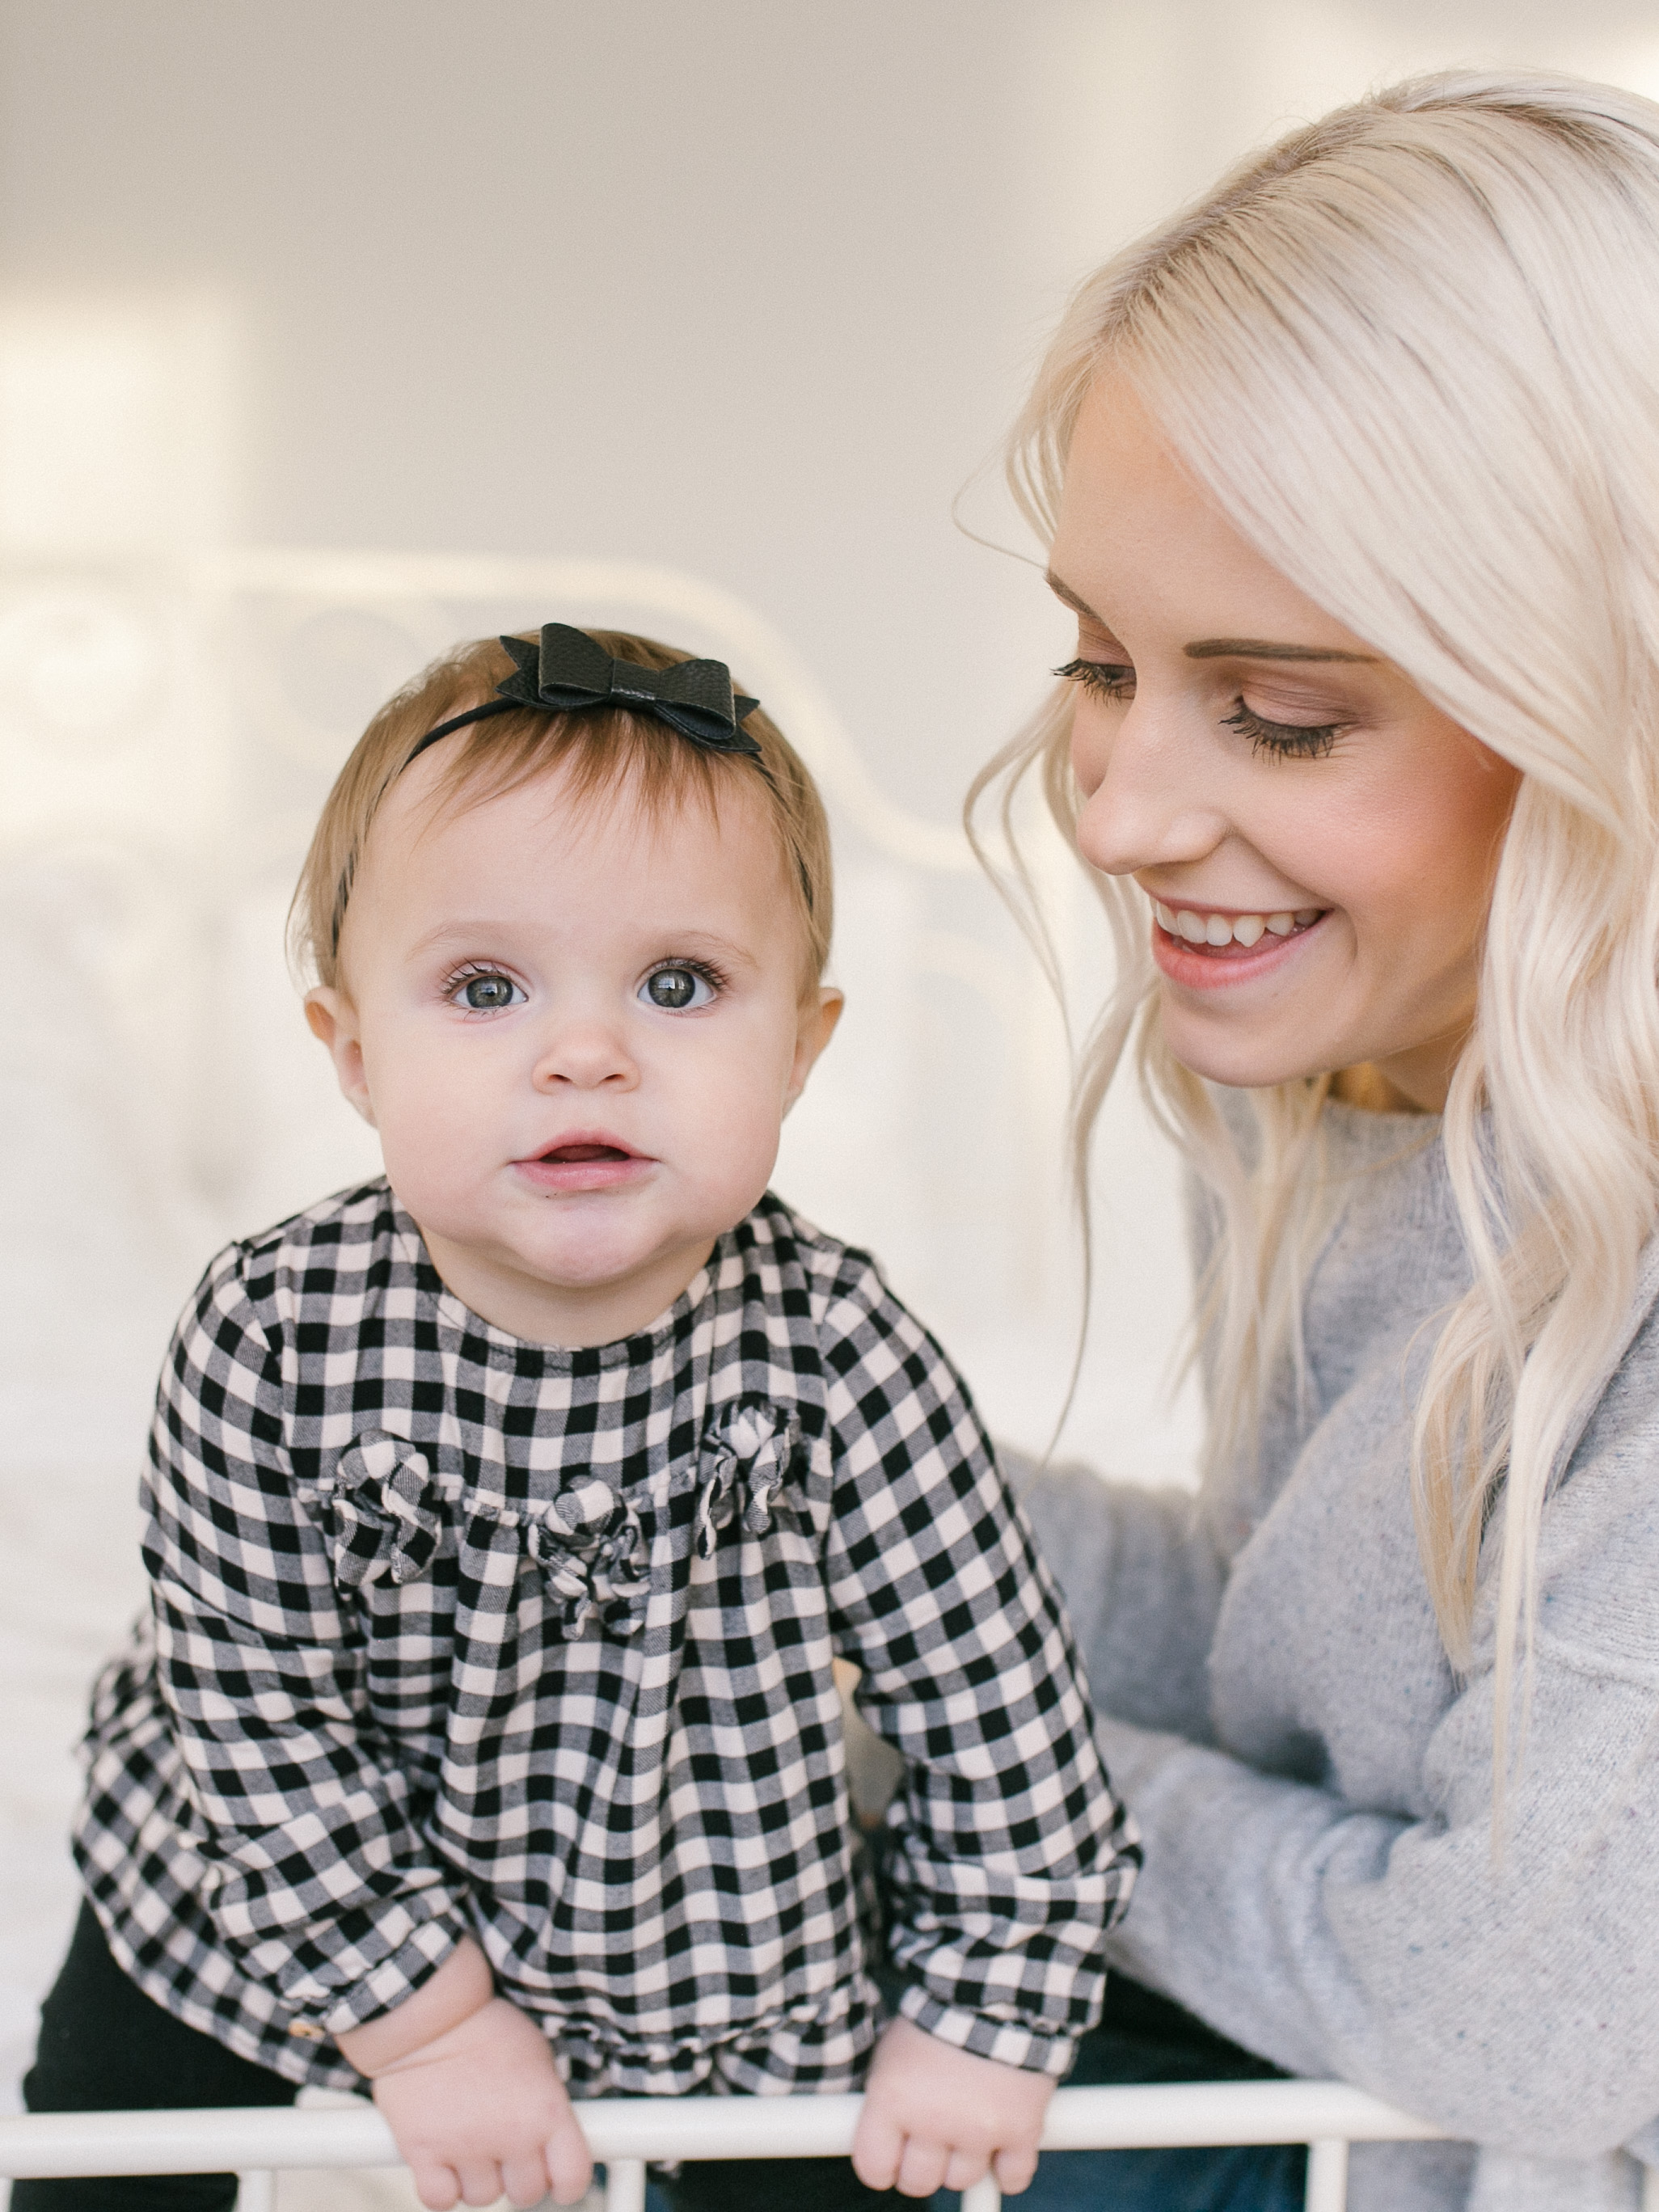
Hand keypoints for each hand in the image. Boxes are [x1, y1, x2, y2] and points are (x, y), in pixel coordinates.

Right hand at [369, 1996, 592, 2208]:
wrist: (430, 2011)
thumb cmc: (486, 2025)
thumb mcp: (537, 2057)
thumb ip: (546, 2105)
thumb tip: (553, 2143)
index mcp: (547, 2110)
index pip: (573, 2177)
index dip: (567, 2184)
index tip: (558, 2181)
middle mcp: (511, 2135)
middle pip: (526, 2193)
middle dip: (517, 2175)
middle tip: (505, 2148)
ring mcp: (466, 2147)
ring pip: (482, 2197)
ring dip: (478, 2177)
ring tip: (469, 2139)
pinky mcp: (423, 2152)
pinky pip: (439, 2200)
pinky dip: (441, 2187)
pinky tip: (443, 2158)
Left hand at [851, 2015, 1053, 2197]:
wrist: (998, 1986)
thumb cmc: (939, 2016)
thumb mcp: (893, 2050)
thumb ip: (886, 2100)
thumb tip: (882, 2143)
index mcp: (892, 2099)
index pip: (874, 2168)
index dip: (883, 2166)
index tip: (893, 2158)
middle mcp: (932, 2121)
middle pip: (919, 2182)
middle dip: (924, 2164)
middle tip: (934, 2138)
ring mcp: (978, 2130)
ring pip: (962, 2179)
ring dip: (965, 2158)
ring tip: (970, 2121)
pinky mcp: (1021, 2130)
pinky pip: (1012, 2177)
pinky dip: (1009, 2167)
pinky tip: (1003, 2143)